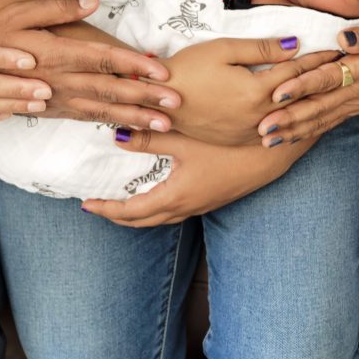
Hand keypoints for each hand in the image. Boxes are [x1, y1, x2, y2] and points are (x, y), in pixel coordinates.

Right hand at [0, 0, 180, 129]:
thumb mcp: (20, 13)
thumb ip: (58, 7)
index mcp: (55, 54)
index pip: (102, 59)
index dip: (133, 65)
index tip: (161, 71)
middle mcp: (60, 81)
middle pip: (110, 89)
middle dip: (145, 97)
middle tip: (176, 103)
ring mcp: (57, 100)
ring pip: (103, 110)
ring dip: (136, 117)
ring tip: (164, 125)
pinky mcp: (54, 112)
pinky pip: (88, 119)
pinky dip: (113, 124)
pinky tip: (133, 128)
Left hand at [80, 128, 311, 226]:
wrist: (271, 155)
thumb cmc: (229, 145)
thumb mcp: (184, 137)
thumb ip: (149, 137)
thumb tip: (116, 137)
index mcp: (175, 196)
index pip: (131, 212)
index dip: (107, 210)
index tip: (87, 205)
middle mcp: (186, 207)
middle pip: (143, 221)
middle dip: (118, 216)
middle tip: (98, 206)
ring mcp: (201, 205)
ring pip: (161, 218)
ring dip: (138, 214)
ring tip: (121, 202)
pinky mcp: (211, 199)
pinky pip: (175, 211)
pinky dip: (157, 207)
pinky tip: (157, 192)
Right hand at [160, 37, 338, 145]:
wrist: (158, 100)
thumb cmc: (187, 69)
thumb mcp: (223, 50)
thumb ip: (261, 48)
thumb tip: (295, 43)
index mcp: (256, 91)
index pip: (295, 70)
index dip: (317, 57)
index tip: (337, 48)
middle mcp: (257, 116)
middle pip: (299, 96)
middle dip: (321, 80)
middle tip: (343, 69)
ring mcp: (248, 131)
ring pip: (289, 116)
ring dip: (308, 102)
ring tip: (327, 90)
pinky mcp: (238, 139)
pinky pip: (272, 129)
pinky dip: (289, 118)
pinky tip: (298, 112)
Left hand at [257, 19, 358, 143]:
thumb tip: (342, 35)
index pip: (328, 77)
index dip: (303, 85)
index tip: (279, 92)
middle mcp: (355, 91)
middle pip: (317, 106)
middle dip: (288, 117)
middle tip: (262, 126)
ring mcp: (353, 103)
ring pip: (319, 119)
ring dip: (292, 129)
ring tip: (266, 138)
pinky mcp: (352, 109)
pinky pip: (326, 123)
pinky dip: (305, 133)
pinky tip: (286, 139)